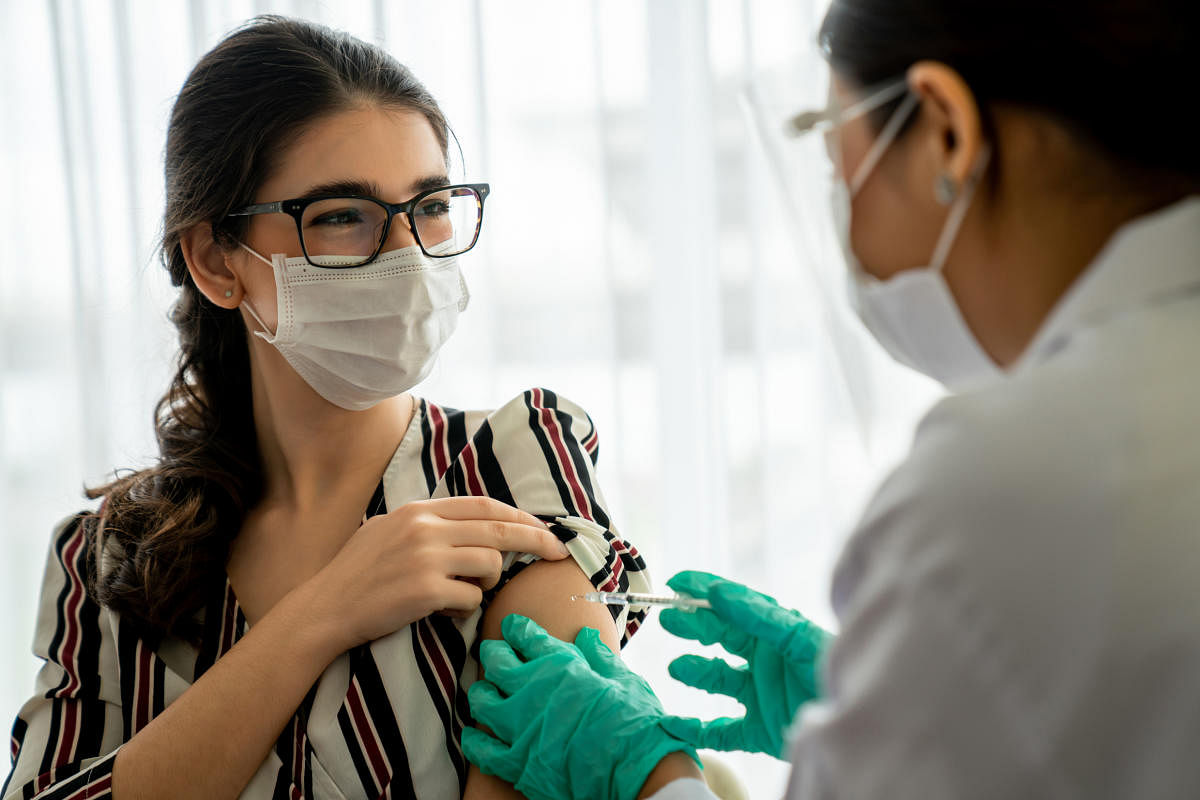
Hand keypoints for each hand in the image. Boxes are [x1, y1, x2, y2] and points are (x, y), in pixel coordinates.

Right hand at [304, 498, 568, 651]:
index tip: (542, 528)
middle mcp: (425, 528)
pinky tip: (443, 611)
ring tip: (461, 593)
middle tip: (558, 552)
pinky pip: (471, 597)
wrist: (324, 609)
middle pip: (499, 529)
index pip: (483, 505)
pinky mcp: (425, 590)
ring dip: (487, 583)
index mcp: (418, 510)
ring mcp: (425, 558)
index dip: (519, 515)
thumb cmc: (357, 574)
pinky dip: (466, 608)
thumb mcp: (388, 530)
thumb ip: (426, 523)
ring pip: (490, 564)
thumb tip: (470, 523)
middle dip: (535, 540)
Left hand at [462, 614, 699, 799]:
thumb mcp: (624, 680)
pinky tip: (475, 736)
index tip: (512, 627)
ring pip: (483, 701)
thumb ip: (599, 656)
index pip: (527, 637)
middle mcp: (533, 691)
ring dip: (482, 692)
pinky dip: (476, 740)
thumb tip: (586, 635)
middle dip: (494, 653)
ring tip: (484, 691)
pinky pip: (483, 749)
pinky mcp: (517, 762)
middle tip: (493, 652)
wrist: (636, 771)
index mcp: (560, 666)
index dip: (517, 629)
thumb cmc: (634, 723)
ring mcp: (521, 728)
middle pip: (497, 663)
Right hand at [658, 571, 830, 757]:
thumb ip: (760, 616)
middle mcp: (766, 661)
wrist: (860, 728)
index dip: (705, 592)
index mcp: (778, 633)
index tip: (677, 583)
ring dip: (696, 672)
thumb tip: (719, 592)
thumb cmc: (835, 675)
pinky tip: (674, 723)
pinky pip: (721, 729)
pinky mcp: (760, 731)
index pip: (734, 605)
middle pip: (722, 638)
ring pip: (718, 680)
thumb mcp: (800, 639)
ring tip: (677, 667)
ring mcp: (761, 695)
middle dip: (694, 627)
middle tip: (668, 620)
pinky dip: (696, 729)